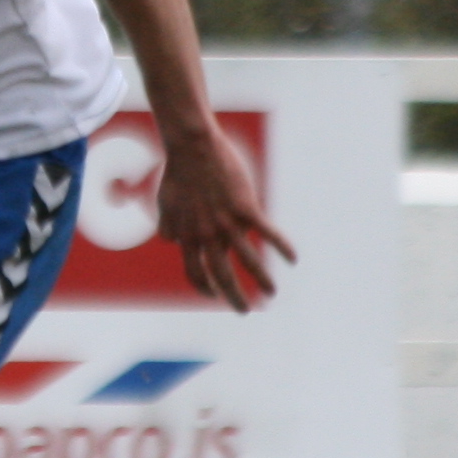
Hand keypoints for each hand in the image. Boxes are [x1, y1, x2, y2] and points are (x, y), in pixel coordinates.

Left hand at [157, 116, 296, 312]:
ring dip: (262, 281)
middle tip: (244, 310)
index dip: (204, 287)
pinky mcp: (246, 207)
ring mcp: (227, 222)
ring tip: (271, 293)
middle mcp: (207, 235)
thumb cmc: (178, 173)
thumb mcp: (164, 204)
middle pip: (222, 276)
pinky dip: (281, 247)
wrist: (192, 147)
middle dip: (234, 298)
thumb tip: (170, 240)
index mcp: (187, 237)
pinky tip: (293, 259)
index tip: (214, 294)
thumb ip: (168, 226)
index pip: (195, 273)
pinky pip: (267, 233)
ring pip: (248, 261)